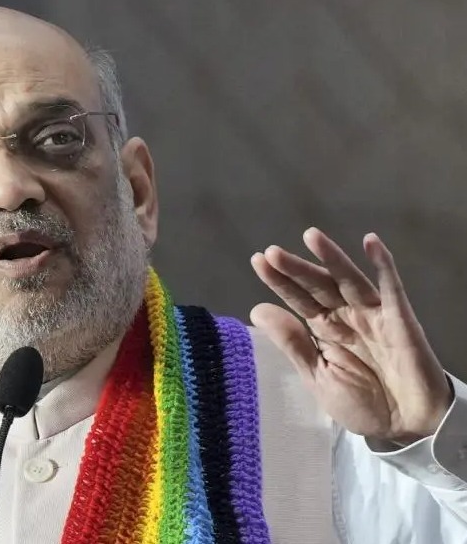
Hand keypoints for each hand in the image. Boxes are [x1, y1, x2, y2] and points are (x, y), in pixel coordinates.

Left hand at [250, 227, 452, 442]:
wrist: (406, 429)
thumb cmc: (363, 404)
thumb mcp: (318, 377)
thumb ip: (292, 344)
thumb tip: (257, 310)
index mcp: (324, 330)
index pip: (298, 299)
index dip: (280, 281)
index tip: (258, 260)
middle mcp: (346, 316)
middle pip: (318, 286)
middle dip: (296, 269)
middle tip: (273, 253)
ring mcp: (373, 315)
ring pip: (348, 281)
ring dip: (331, 258)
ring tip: (310, 236)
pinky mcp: (400, 320)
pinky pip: (392, 289)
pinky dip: (383, 265)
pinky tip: (371, 243)